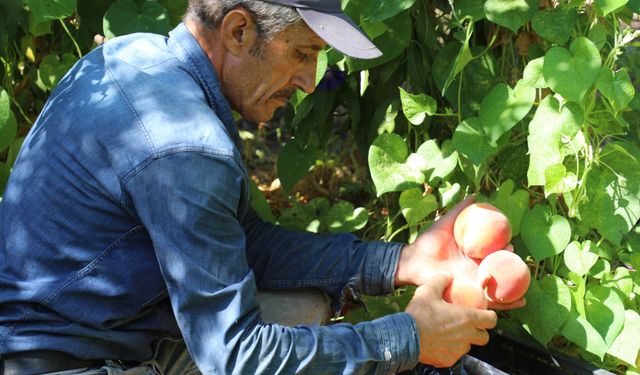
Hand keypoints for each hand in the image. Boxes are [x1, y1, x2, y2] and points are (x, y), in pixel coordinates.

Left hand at [395, 197, 525, 309]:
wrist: (414, 261)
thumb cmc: (428, 242)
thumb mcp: (446, 223)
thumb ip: (459, 210)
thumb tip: (475, 196)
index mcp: (472, 254)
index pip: (493, 252)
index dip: (504, 249)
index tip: (510, 243)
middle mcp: (475, 269)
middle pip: (499, 269)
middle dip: (512, 267)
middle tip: (518, 261)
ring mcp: (473, 283)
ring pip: (499, 286)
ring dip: (515, 287)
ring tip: (527, 285)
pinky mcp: (470, 295)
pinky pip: (490, 301)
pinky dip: (506, 303)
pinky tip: (520, 301)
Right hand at [405, 273, 496, 366]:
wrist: (405, 337)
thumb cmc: (419, 314)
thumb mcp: (428, 290)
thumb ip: (440, 280)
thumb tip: (448, 276)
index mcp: (467, 318)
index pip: (492, 320)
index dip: (489, 316)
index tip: (483, 313)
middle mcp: (467, 336)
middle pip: (484, 337)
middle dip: (479, 331)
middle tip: (468, 325)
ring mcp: (458, 350)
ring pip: (468, 346)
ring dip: (463, 340)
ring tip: (450, 333)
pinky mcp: (449, 360)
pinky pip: (454, 354)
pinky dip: (450, 349)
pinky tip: (439, 342)